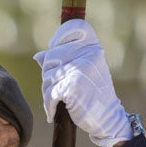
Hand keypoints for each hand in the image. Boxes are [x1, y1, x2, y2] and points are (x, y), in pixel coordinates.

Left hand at [34, 20, 130, 146]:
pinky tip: (52, 112)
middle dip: (49, 74)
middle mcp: (87, 55)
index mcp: (93, 48)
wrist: (107, 118)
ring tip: (57, 101)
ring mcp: (79, 70)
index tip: (55, 49)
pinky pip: (49, 93)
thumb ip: (63, 61)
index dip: (60, 37)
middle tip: (56, 87)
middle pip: (51, 56)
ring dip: (48, 91)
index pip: (73, 28)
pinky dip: (49, 105)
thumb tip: (38, 55)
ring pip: (47, 76)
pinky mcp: (71, 87)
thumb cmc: (93, 94)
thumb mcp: (82, 72)